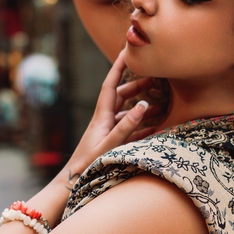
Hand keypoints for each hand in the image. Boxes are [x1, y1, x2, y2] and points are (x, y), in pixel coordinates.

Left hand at [63, 50, 153, 183]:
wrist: (73, 182)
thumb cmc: (88, 164)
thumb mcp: (110, 145)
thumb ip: (127, 126)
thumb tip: (144, 105)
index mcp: (101, 116)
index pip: (110, 85)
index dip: (118, 67)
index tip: (126, 52)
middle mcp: (104, 120)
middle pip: (121, 96)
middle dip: (136, 85)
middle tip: (154, 78)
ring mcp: (107, 131)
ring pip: (127, 112)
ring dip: (142, 107)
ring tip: (161, 104)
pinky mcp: (111, 142)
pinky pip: (129, 130)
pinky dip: (142, 126)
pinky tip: (156, 128)